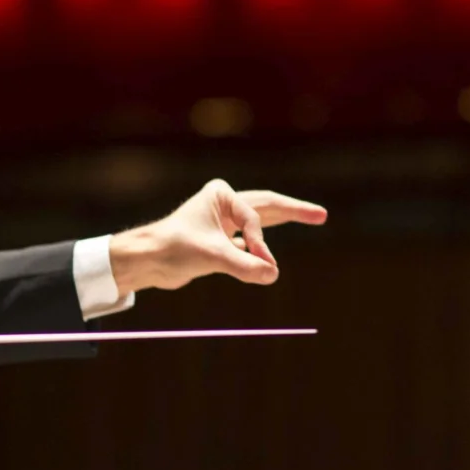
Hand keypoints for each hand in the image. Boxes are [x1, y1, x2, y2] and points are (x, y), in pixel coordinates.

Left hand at [108, 180, 326, 294]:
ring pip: (261, 221)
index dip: (259, 243)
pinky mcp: (220, 240)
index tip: (261, 264)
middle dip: (295, 210)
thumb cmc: (172, 248)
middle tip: (322, 215)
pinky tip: (275, 249)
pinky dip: (263, 247)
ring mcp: (222, 221)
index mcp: (221, 194)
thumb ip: (243, 266)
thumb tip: (273, 275)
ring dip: (284, 221)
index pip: (254, 219)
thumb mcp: (211, 257)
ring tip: (315, 217)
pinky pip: (250, 242)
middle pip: (268, 205)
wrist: (147, 260)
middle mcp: (224, 203)